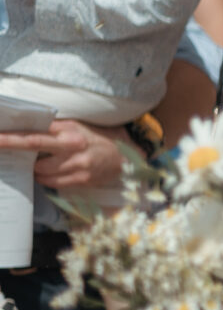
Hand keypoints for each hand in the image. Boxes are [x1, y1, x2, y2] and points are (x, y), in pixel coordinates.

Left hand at [0, 120, 126, 190]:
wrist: (124, 157)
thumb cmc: (96, 140)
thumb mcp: (77, 127)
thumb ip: (54, 128)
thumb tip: (28, 128)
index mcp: (70, 130)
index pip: (35, 131)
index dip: (13, 135)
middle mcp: (72, 146)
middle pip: (33, 145)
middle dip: (11, 145)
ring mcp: (76, 165)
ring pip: (40, 170)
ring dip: (33, 168)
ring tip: (37, 164)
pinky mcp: (81, 180)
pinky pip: (51, 182)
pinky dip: (45, 178)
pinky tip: (48, 174)